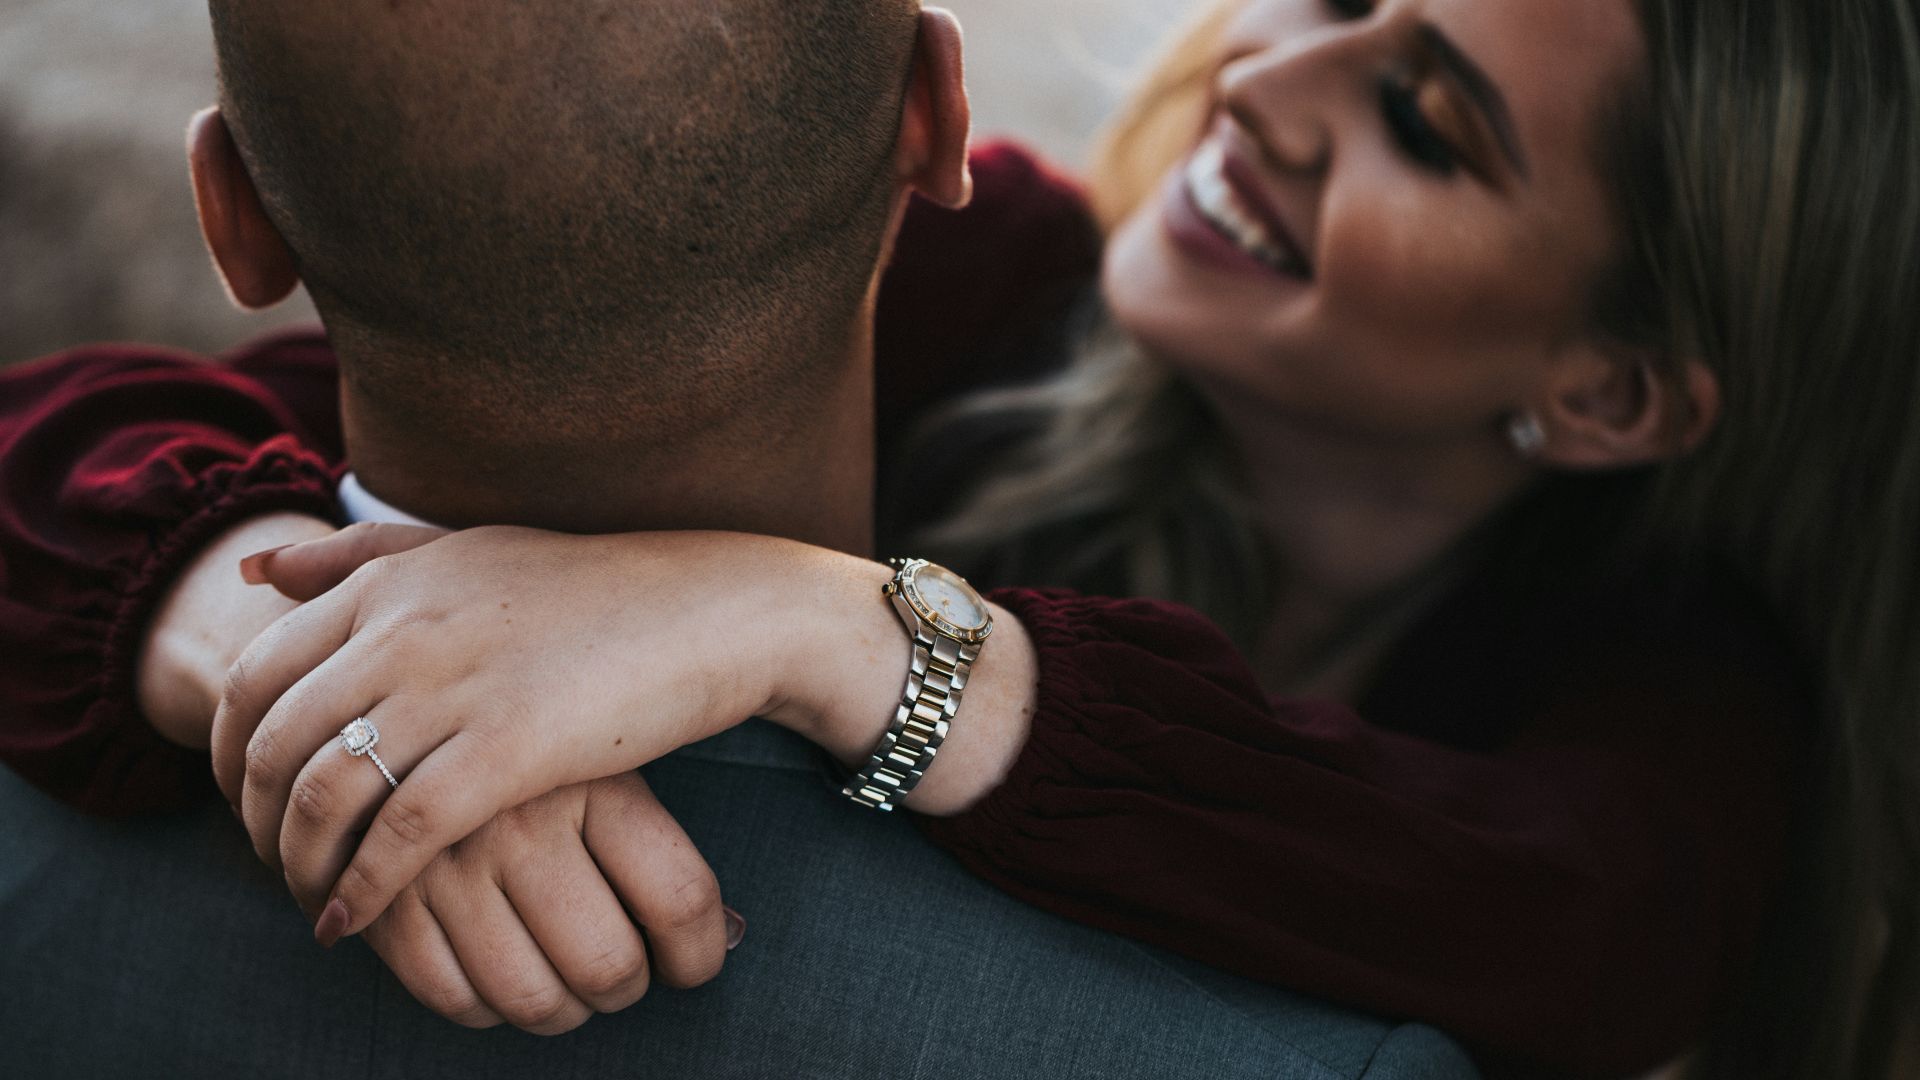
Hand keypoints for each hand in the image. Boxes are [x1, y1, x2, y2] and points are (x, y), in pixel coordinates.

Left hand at [212, 526, 841, 941]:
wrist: (711, 610)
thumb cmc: (596, 591)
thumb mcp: (471, 553)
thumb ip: (362, 558)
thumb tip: (253, 573)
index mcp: (391, 584)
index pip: (254, 676)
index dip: (228, 753)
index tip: (243, 800)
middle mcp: (405, 629)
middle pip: (272, 743)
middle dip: (252, 822)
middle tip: (270, 863)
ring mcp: (455, 688)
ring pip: (324, 795)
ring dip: (297, 865)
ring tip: (311, 899)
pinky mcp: (509, 751)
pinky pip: (399, 836)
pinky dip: (361, 889)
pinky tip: (351, 920)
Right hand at [353, 772, 737, 1033]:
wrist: (384, 723)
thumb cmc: (525, 752)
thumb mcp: (600, 764)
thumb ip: (658, 847)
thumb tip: (727, 934)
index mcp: (594, 781)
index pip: (679, 898)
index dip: (698, 955)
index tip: (693, 964)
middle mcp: (523, 822)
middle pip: (607, 963)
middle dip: (625, 990)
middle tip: (621, 976)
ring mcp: (449, 865)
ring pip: (532, 997)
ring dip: (560, 1011)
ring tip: (565, 986)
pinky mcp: (385, 901)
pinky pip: (452, 998)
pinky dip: (484, 1008)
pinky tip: (498, 981)